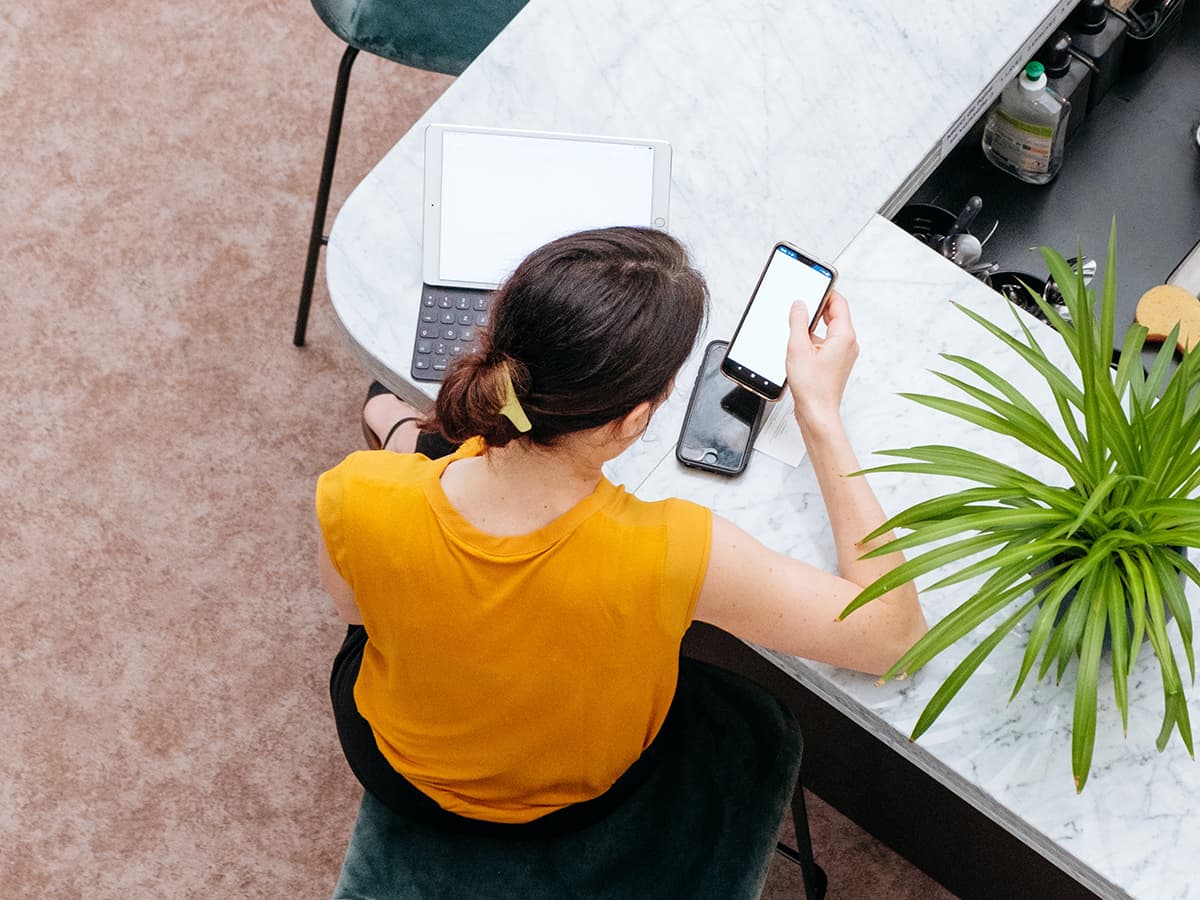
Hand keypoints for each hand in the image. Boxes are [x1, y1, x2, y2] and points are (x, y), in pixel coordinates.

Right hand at [785, 289, 857, 429]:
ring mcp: (844, 354)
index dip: (825, 291)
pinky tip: (799, 347)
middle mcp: (848, 343)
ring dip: (813, 326)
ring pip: (830, 329)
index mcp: (844, 335)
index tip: (813, 285)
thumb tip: (800, 305)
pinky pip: (827, 342)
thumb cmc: (812, 387)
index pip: (838, 302)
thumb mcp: (798, 347)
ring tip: (796, 330)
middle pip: (835, 314)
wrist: (817, 412)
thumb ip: (798, 321)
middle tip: (800, 305)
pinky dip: (814, 339)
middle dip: (818, 308)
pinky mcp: (836, 362)